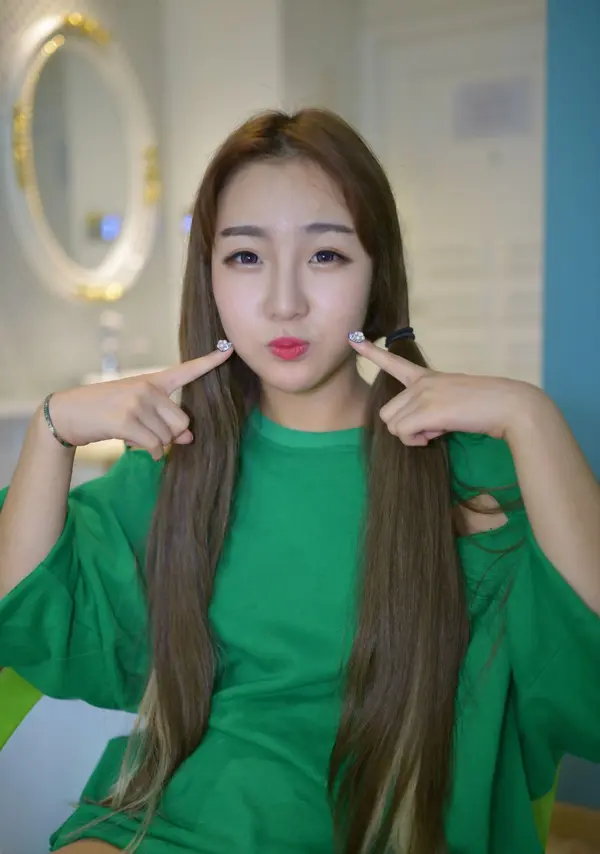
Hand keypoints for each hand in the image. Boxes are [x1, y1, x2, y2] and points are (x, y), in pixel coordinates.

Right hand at [46, 345, 233, 459]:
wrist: (69, 413)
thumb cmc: (106, 411)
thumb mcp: (138, 411)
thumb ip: (165, 420)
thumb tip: (189, 438)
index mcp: (153, 380)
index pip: (187, 370)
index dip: (211, 361)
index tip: (230, 348)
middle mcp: (148, 388)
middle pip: (182, 422)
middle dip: (170, 435)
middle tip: (150, 434)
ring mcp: (137, 403)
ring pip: (168, 438)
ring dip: (156, 446)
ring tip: (135, 436)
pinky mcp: (127, 420)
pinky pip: (155, 446)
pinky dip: (150, 454)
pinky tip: (136, 446)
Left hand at [350, 337, 542, 446]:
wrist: (510, 406)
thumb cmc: (486, 408)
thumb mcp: (453, 402)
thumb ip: (431, 409)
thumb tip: (420, 432)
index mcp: (428, 377)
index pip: (394, 362)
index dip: (372, 353)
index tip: (354, 339)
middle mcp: (421, 382)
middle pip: (386, 413)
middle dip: (405, 428)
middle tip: (432, 428)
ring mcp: (424, 394)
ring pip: (392, 425)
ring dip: (411, 436)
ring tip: (438, 430)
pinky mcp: (428, 409)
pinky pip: (403, 433)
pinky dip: (417, 441)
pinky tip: (438, 434)